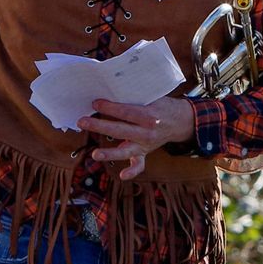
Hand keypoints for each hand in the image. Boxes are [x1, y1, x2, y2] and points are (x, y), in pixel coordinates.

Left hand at [80, 96, 195, 177]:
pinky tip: (122, 175)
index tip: (95, 103)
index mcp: (149, 116)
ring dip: (110, 153)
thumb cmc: (161, 106)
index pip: (126, 112)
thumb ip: (134, 96)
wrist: (180, 121)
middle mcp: (147, 132)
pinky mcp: (145, 153)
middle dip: (100, 126)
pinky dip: (132, 171)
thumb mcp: (152, 97)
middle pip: (120, 130)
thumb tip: (111, 88)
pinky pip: (139, 165)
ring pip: (126, 151)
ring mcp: (145, 145)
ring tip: (95, 154)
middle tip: (82, 122)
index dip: (110, 108)